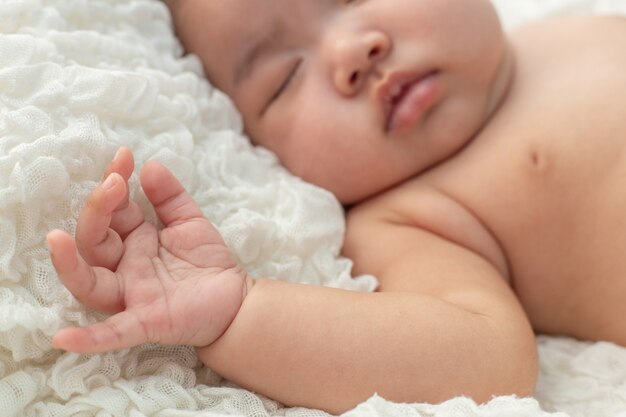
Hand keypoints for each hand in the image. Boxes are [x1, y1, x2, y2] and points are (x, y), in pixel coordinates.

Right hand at [47, 147, 249, 353]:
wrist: (237, 299)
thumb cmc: (209, 262)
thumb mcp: (190, 222)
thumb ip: (171, 196)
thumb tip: (150, 166)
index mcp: (135, 240)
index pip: (113, 210)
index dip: (113, 182)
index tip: (124, 156)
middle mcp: (126, 266)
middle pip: (94, 241)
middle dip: (98, 210)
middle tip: (114, 183)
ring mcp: (132, 295)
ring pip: (89, 283)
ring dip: (69, 264)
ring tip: (56, 238)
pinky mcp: (146, 321)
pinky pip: (113, 332)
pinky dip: (89, 338)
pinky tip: (63, 338)